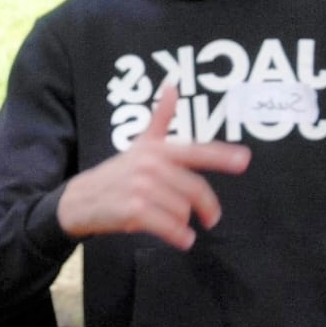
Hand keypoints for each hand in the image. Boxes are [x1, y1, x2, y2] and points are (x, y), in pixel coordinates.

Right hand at [55, 83, 250, 248]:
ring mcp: (141, 188)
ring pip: (183, 210)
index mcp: (157, 150)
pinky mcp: (134, 211)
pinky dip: (179, 236)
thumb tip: (172, 86)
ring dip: (184, 223)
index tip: (244, 160)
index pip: (195, 151)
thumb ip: (160, 118)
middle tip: (211, 219)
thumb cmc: (117, 174)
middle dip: (207, 207)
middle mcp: (150, 165)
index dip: (222, 156)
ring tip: (178, 225)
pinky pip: (170, 226)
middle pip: (195, 190)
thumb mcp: (140, 145)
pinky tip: (182, 240)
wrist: (81, 200)